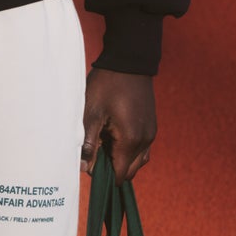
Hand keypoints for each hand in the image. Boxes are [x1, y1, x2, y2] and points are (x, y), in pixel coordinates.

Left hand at [81, 69, 156, 183]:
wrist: (128, 62)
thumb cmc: (106, 86)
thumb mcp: (91, 114)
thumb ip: (88, 143)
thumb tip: (84, 168)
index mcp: (131, 139)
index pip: (120, 173)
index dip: (103, 174)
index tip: (90, 163)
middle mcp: (145, 140)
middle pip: (129, 171)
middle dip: (112, 168)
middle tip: (95, 151)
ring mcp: (150, 133)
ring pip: (137, 161)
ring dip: (121, 159)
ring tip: (103, 142)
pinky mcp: (150, 126)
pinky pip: (141, 148)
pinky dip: (128, 150)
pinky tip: (113, 136)